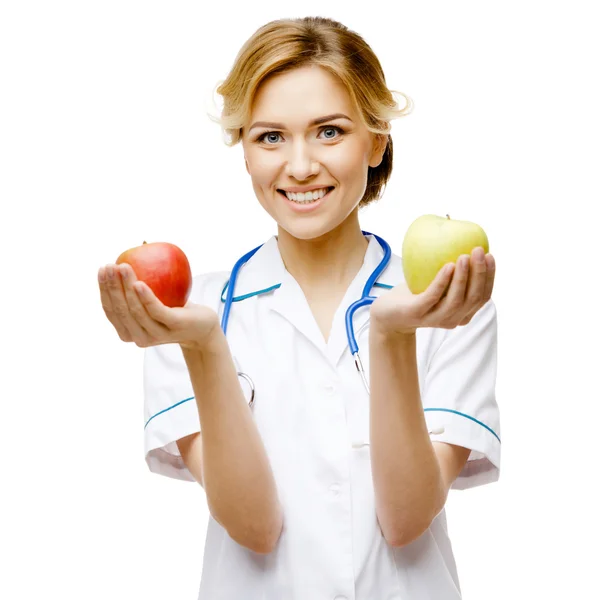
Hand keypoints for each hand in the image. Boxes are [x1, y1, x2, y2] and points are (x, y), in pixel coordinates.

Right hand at [98, 263, 219, 349]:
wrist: (203, 327)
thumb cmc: (174, 310)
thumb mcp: (152, 301)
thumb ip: (136, 288)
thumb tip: (124, 258)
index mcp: (128, 332)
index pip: (111, 310)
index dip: (104, 289)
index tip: (103, 268)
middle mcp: (139, 338)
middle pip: (120, 310)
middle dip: (112, 286)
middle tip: (110, 265)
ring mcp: (156, 334)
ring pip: (136, 310)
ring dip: (126, 287)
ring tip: (123, 267)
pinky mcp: (173, 326)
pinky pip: (156, 311)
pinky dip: (145, 297)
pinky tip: (139, 283)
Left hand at [370, 247, 494, 335]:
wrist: (388, 313)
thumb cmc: (415, 294)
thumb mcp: (436, 283)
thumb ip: (451, 271)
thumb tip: (462, 238)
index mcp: (462, 313)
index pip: (482, 297)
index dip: (490, 276)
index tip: (490, 255)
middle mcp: (452, 319)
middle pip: (473, 298)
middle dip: (480, 273)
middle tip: (479, 250)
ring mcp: (435, 319)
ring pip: (456, 299)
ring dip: (463, 276)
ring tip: (464, 256)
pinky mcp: (417, 313)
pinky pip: (433, 296)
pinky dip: (443, 281)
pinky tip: (448, 265)